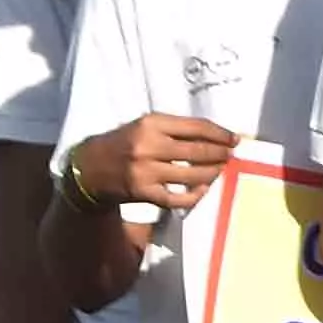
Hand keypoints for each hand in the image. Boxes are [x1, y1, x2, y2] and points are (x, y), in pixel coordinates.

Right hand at [71, 113, 238, 212]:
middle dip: (220, 154)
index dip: (220, 133)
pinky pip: (179, 198)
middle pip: (198, 151)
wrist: (89, 168)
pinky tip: (203, 189)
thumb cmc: (123, 143)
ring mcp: (146, 172)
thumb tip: (214, 136)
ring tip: (220, 170)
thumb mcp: (143, 126)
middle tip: (231, 155)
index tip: (234, 139)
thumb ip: (174, 129)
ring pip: (192, 175)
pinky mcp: (144, 193)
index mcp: (150, 124)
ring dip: (212, 173)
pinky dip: (196, 195)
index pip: (196, 127)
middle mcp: (149, 146)